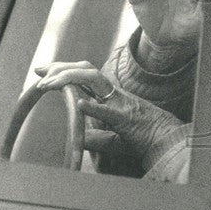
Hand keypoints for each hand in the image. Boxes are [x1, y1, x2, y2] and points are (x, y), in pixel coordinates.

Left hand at [34, 63, 177, 165]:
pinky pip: (109, 111)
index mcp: (112, 97)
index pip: (85, 77)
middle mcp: (115, 95)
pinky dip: (95, 106)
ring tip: (49, 85)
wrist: (170, 142)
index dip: (63, 71)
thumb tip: (80, 139)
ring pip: (94, 80)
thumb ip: (98, 137)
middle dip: (61, 67)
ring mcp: (121, 104)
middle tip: (40, 71)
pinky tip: (80, 103)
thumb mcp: (116, 139)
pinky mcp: (128, 120)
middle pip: (86, 70)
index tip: (44, 73)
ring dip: (69, 79)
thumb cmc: (145, 139)